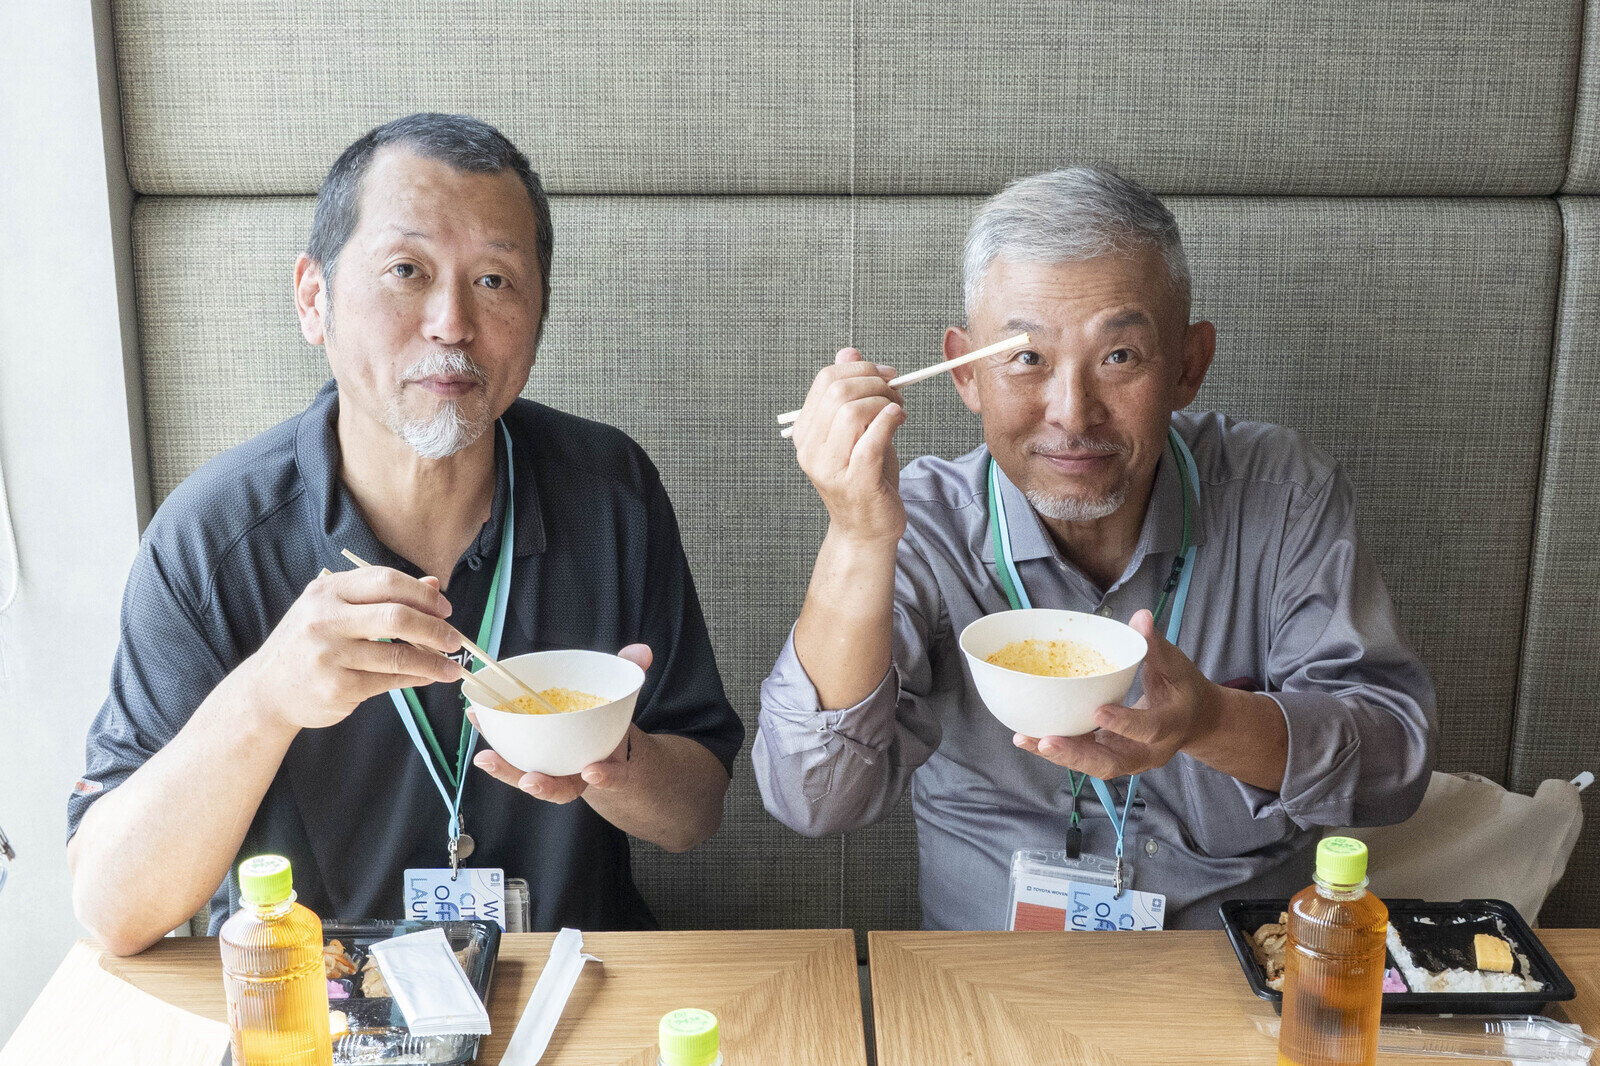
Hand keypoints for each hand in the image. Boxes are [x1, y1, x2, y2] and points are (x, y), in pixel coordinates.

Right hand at [243, 568, 464, 733]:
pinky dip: (416, 679)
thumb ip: (380, 595)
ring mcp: (329, 655)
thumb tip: (434, 584)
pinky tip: (429, 677)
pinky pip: (389, 681)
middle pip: (396, 616)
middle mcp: (325, 619)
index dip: (423, 595)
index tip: (445, 609)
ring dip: (433, 661)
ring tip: (452, 666)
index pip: (386, 581)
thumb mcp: (334, 609)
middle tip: (455, 639)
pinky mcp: (337, 687)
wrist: (266, 691)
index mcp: (327, 591)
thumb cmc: (308, 644)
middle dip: (435, 628)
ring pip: (398, 655)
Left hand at [470, 643, 652, 802]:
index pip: (611, 777)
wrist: (591, 737)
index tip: (593, 771)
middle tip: (531, 781)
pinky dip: (492, 736)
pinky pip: (508, 752)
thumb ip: (632, 674)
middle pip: (559, 788)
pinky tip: (474, 717)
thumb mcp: (622, 698)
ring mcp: (548, 769)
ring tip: (486, 758)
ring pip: (528, 777)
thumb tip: (643, 652)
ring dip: (506, 770)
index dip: (605, 777)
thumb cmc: (605, 721)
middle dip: (544, 787)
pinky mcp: (524, 755)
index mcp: (606, 763)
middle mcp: (575, 774)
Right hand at [789, 348, 906, 544]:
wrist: (867, 529)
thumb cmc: (865, 477)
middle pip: (837, 392)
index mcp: (805, 432)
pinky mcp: (856, 482)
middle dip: (874, 382)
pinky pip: (872, 439)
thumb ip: (850, 392)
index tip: (885, 374)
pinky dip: (889, 421)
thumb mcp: (856, 430)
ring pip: (851, 412)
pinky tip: (899, 420)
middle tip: (895, 391)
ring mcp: (830, 468)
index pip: (824, 380)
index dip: (859, 368)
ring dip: (883, 401)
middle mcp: (810, 449)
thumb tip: (848, 352)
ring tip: (898, 409)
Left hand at [1013, 609, 1221, 777]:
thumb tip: (1140, 617)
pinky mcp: (1111, 757)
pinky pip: (1083, 758)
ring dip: (1060, 756)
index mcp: (1170, 725)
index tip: (1099, 711)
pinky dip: (1056, 751)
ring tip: (1027, 740)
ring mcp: (1128, 759)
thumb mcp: (1176, 665)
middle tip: (1048, 741)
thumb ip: (1154, 645)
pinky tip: (1027, 738)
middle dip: (1079, 754)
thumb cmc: (1183, 689)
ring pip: (1093, 765)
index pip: (1149, 729)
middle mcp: (1148, 752)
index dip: (1125, 724)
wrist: (1196, 721)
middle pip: (1112, 762)